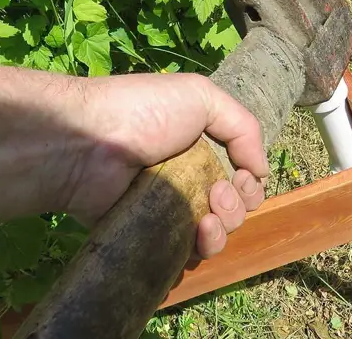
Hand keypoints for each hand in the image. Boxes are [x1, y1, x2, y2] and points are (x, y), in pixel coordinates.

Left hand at [63, 73, 268, 257]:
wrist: (89, 141)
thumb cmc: (146, 112)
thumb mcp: (202, 96)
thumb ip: (243, 126)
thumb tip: (262, 170)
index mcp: (199, 149)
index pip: (240, 178)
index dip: (250, 183)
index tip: (243, 177)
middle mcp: (186, 180)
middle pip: (231, 209)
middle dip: (237, 206)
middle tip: (217, 193)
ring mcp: (166, 210)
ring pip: (212, 236)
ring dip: (223, 229)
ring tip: (206, 217)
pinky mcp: (147, 235)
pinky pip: (183, 255)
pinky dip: (199, 250)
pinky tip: (196, 236)